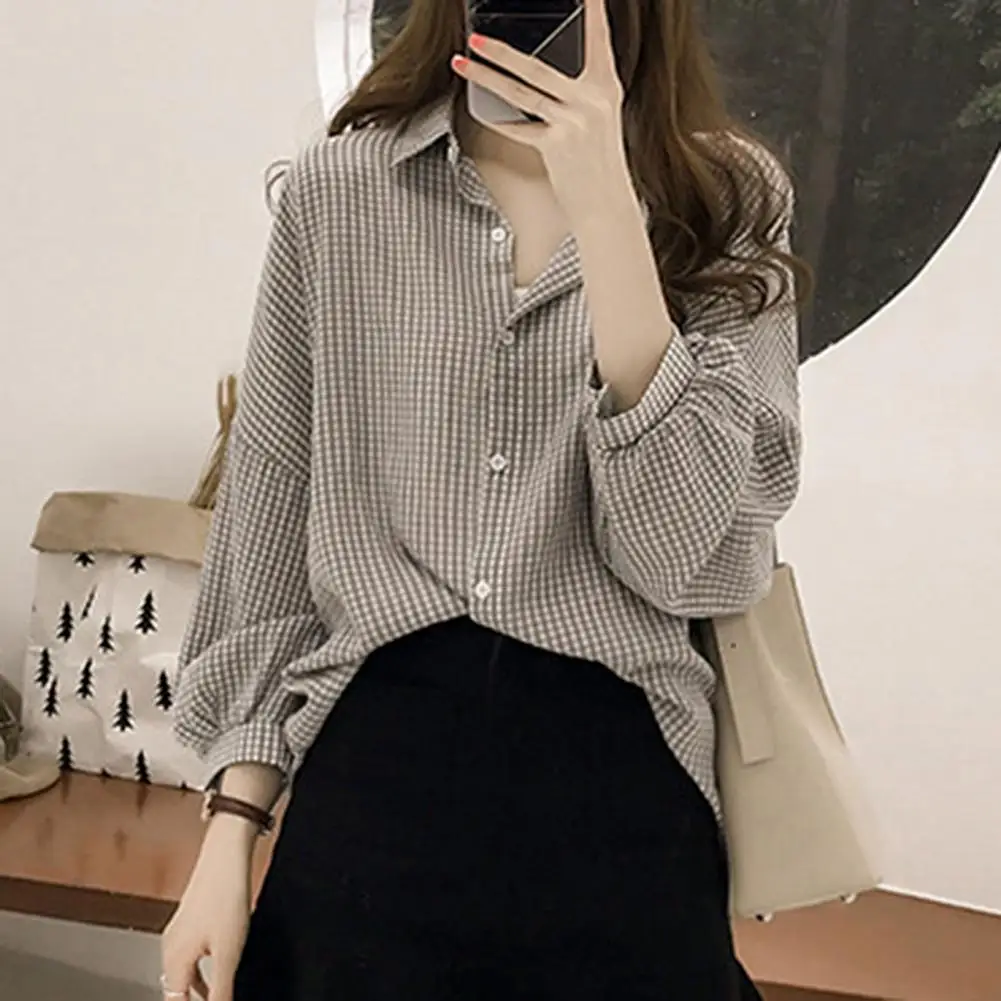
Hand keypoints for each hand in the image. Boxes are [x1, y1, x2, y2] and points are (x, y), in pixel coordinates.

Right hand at [160, 816, 255, 1000]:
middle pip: (174, 992)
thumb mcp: (228, 952)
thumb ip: (221, 989)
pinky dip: (199, 975)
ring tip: (212, 1000)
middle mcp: (170, 949)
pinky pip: (190, 959)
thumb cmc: (225, 897)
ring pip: (181, 976)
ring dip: (194, 994)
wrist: (226, 857)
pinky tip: (215, 976)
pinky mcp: (190, 923)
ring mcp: (179, 934)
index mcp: (174, 961)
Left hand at [450, 0, 634, 226]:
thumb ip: (582, 91)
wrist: (607, 205)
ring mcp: (574, 122)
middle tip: (477, 35)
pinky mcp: (557, 145)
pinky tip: (483, 111)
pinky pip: (519, 128)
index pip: (597, 36)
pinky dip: (500, 121)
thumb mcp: (602, 118)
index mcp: (607, 86)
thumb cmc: (601, 164)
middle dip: (502, 49)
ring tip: (464, 61)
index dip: (591, 9)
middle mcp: (593, 99)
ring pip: (521, 91)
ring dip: (487, 76)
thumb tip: (546, 72)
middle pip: (538, 65)